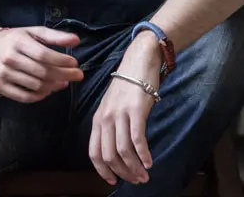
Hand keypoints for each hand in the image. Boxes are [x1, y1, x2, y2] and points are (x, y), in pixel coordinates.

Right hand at [0, 26, 83, 102]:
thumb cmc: (15, 39)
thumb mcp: (33, 32)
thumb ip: (54, 36)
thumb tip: (76, 40)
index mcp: (18, 42)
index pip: (44, 55)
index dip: (62, 61)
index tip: (75, 63)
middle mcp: (9, 58)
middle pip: (42, 72)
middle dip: (64, 75)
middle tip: (77, 75)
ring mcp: (3, 74)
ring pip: (36, 85)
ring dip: (54, 86)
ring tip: (63, 82)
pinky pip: (24, 97)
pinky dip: (40, 96)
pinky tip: (48, 90)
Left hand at [89, 34, 162, 185]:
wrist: (139, 61)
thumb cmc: (128, 85)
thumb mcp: (113, 106)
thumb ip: (112, 125)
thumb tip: (119, 150)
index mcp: (98, 119)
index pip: (94, 152)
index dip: (102, 170)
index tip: (113, 180)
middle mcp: (105, 118)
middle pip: (109, 155)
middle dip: (123, 172)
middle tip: (136, 180)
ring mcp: (120, 114)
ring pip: (123, 150)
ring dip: (135, 167)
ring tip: (144, 176)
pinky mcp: (136, 110)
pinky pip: (137, 139)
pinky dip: (143, 155)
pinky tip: (149, 162)